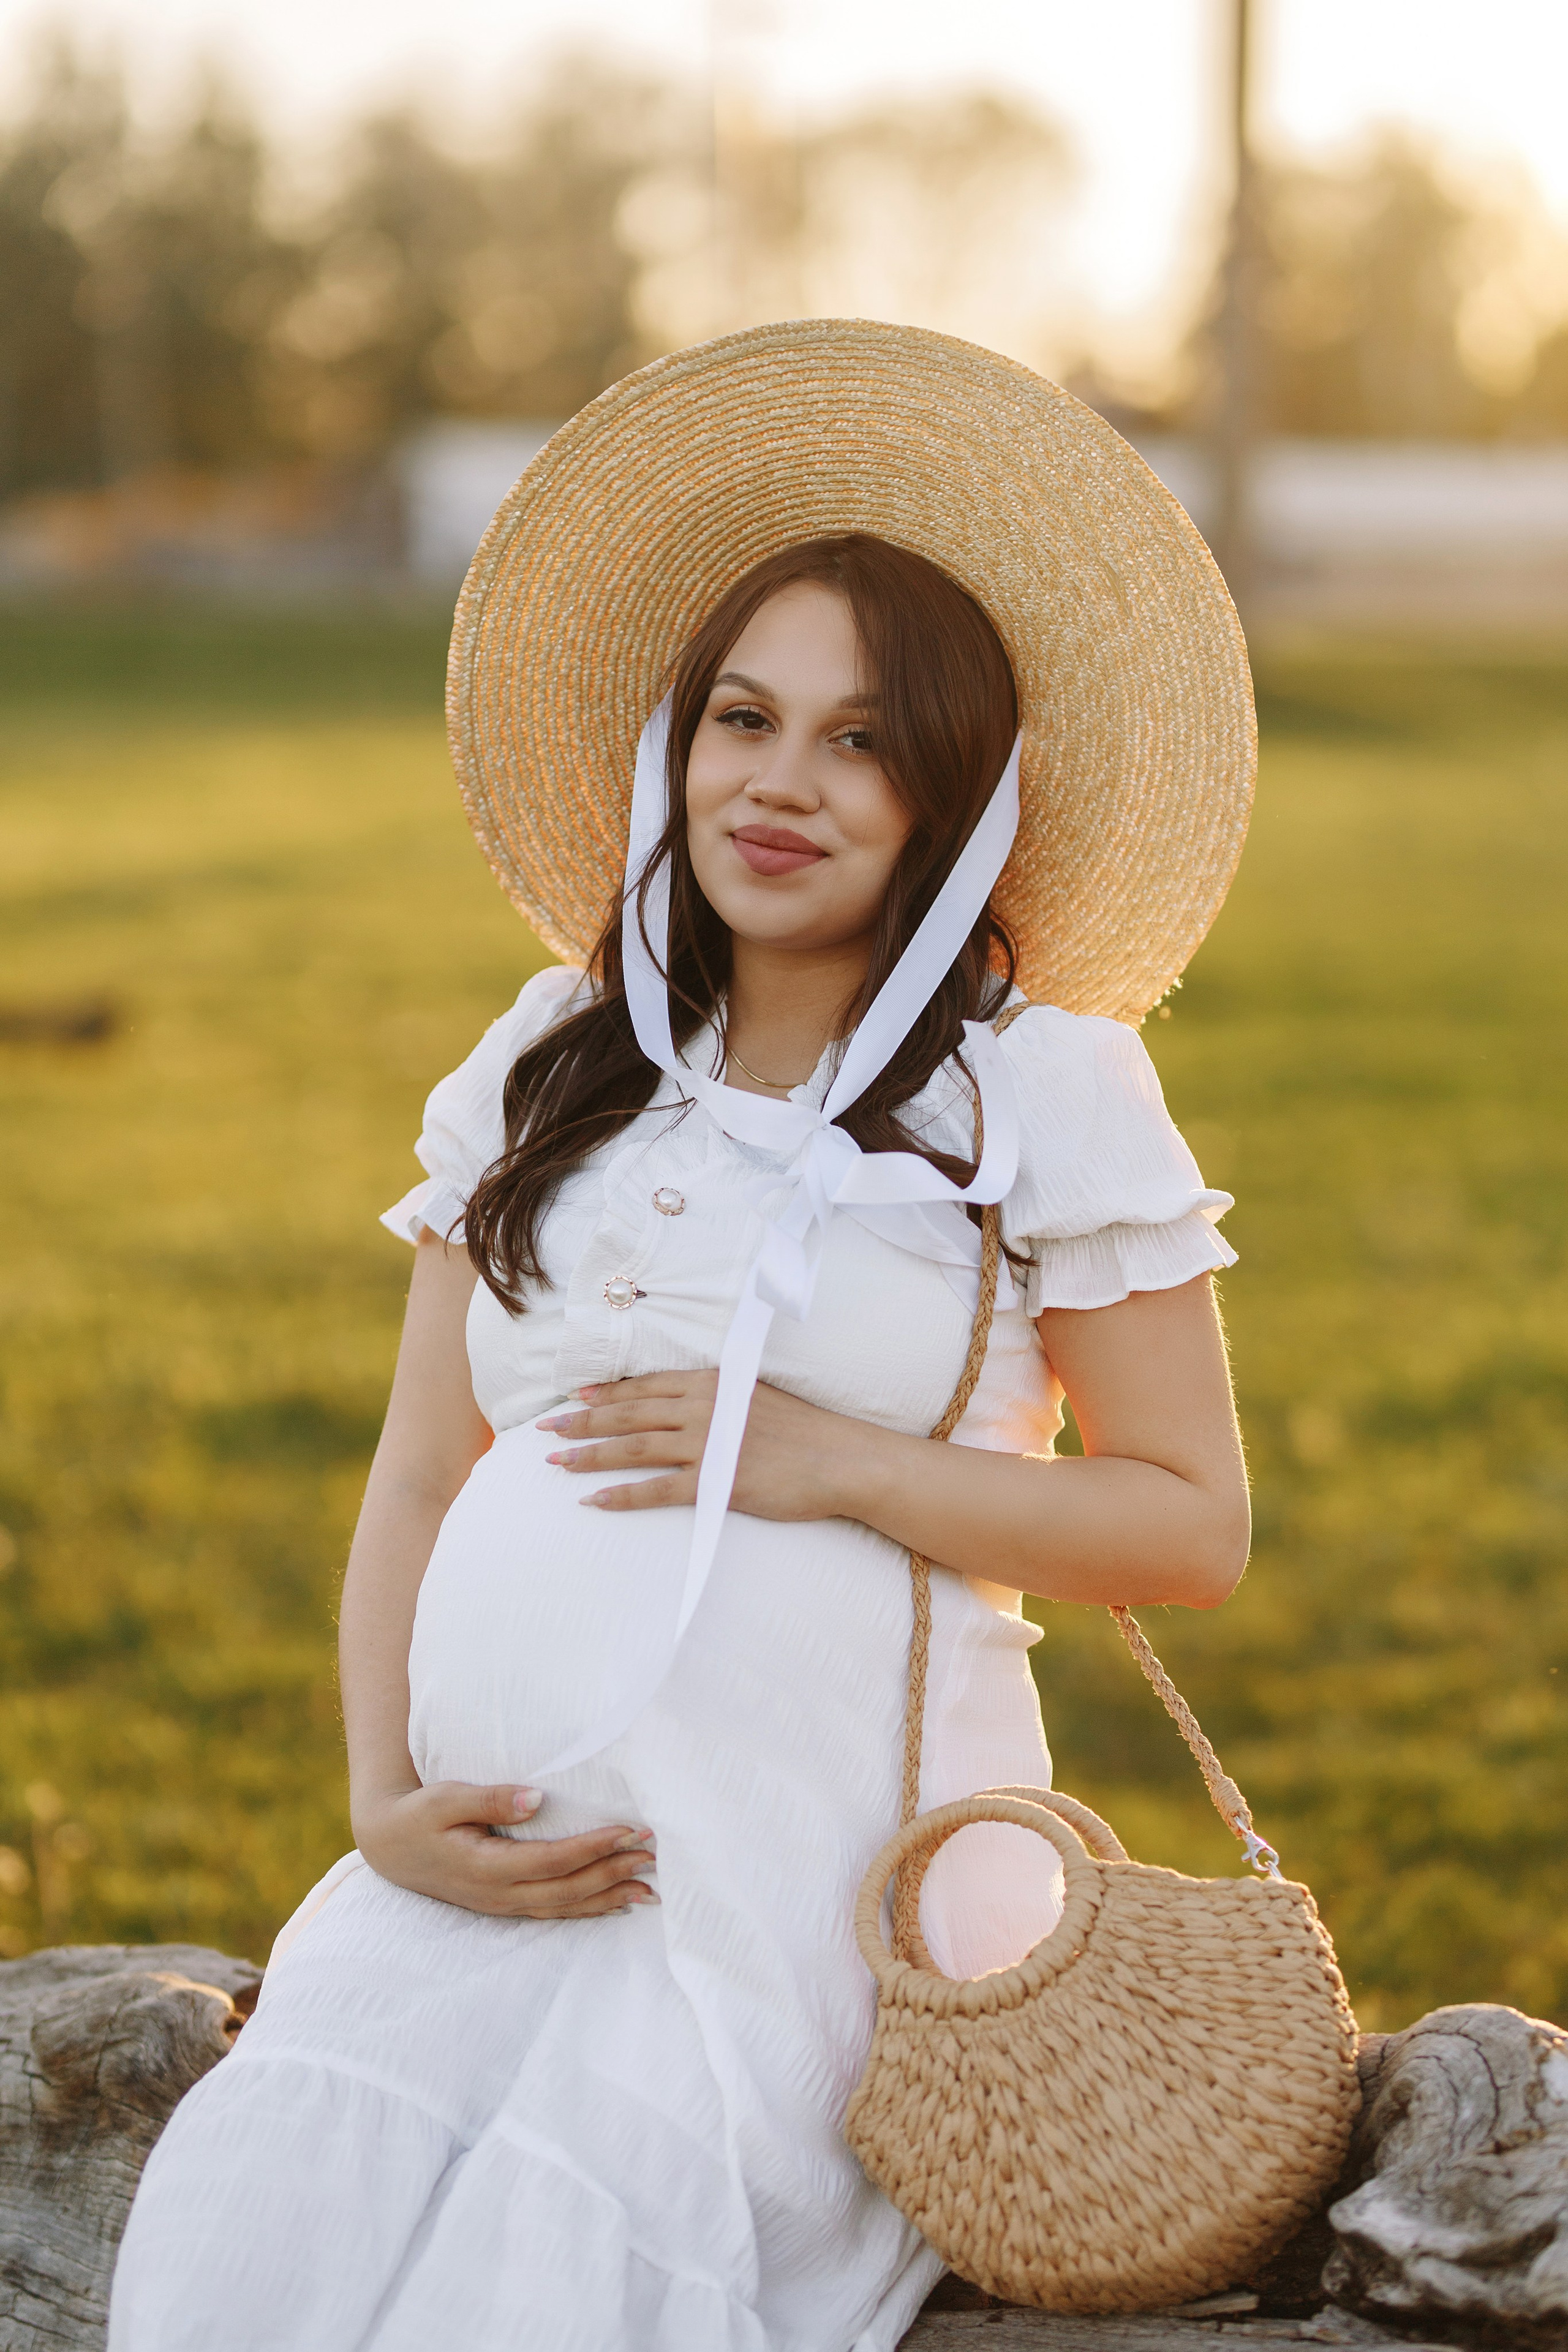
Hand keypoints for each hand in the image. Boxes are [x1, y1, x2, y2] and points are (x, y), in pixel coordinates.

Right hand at [353, 1781, 658, 1917]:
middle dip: (613, 1872)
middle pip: (568, 1889)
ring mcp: (502, 1905)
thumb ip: (489, 1798)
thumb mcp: (445, 1798)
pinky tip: (615, 1905)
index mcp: (486, 1867)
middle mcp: (499, 1895)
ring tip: (649, 1889)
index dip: (594, 1848)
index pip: (553, 1861)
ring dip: (608, 1898)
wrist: (391, 1846)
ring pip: (565, 1908)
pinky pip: (553, 1913)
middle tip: (653, 1853)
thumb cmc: (419, 1816)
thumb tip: (535, 1798)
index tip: (629, 1830)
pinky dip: (587, 1911)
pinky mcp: (504, 1906)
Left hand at [538, 1372, 867, 1518]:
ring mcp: (707, 1445)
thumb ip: (718, 1397)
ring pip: (632, 1449)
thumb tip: (686, 1403)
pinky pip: (656, 1490)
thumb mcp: (756, 1396)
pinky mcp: (716, 1482)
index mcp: (711, 1383)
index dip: (606, 1393)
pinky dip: (620, 1496)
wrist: (841, 1459)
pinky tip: (593, 1501)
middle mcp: (701, 1408)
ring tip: (556, 1461)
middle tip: (546, 1428)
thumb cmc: (805, 1431)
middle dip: (583, 1420)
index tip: (575, 1397)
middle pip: (628, 1414)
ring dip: (589, 1455)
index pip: (645, 1386)